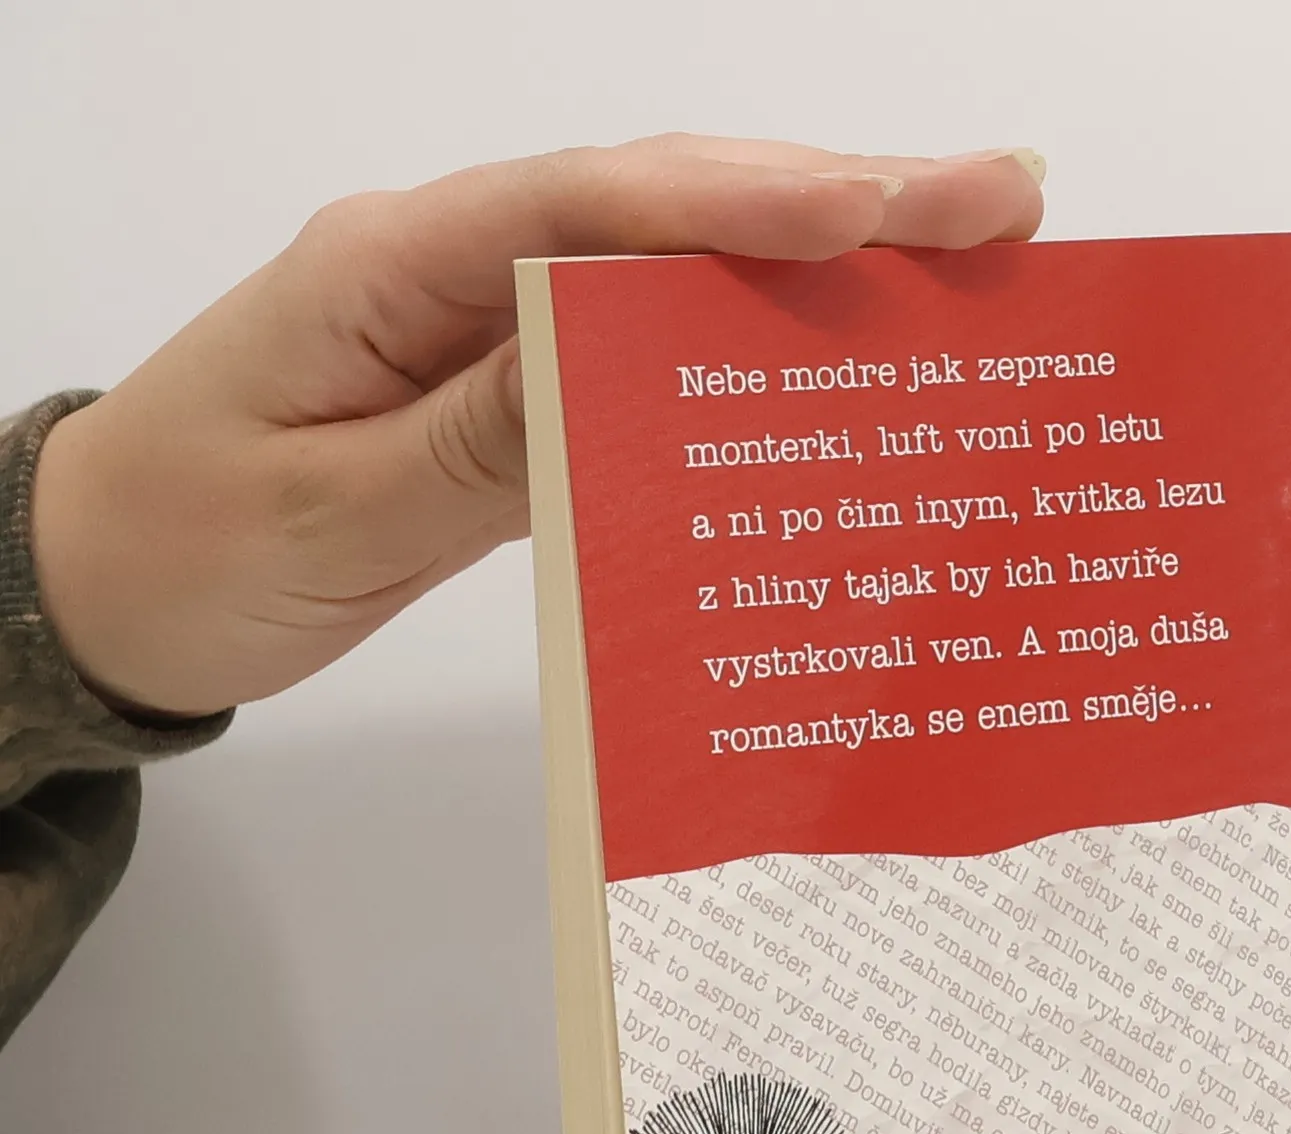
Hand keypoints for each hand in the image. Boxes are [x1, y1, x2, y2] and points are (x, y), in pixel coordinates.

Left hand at [30, 135, 1045, 718]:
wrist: (106, 592)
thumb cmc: (188, 548)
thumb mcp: (327, 510)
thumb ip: (476, 440)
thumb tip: (617, 358)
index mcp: (394, 268)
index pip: (595, 205)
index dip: (751, 202)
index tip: (891, 207)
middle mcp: (453, 271)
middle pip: (661, 211)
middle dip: (834, 200)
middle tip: (1000, 204)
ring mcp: (485, 329)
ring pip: (670, 277)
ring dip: (813, 269)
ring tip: (962, 267)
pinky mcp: (504, 396)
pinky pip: (641, 361)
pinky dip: (743, 358)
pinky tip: (834, 371)